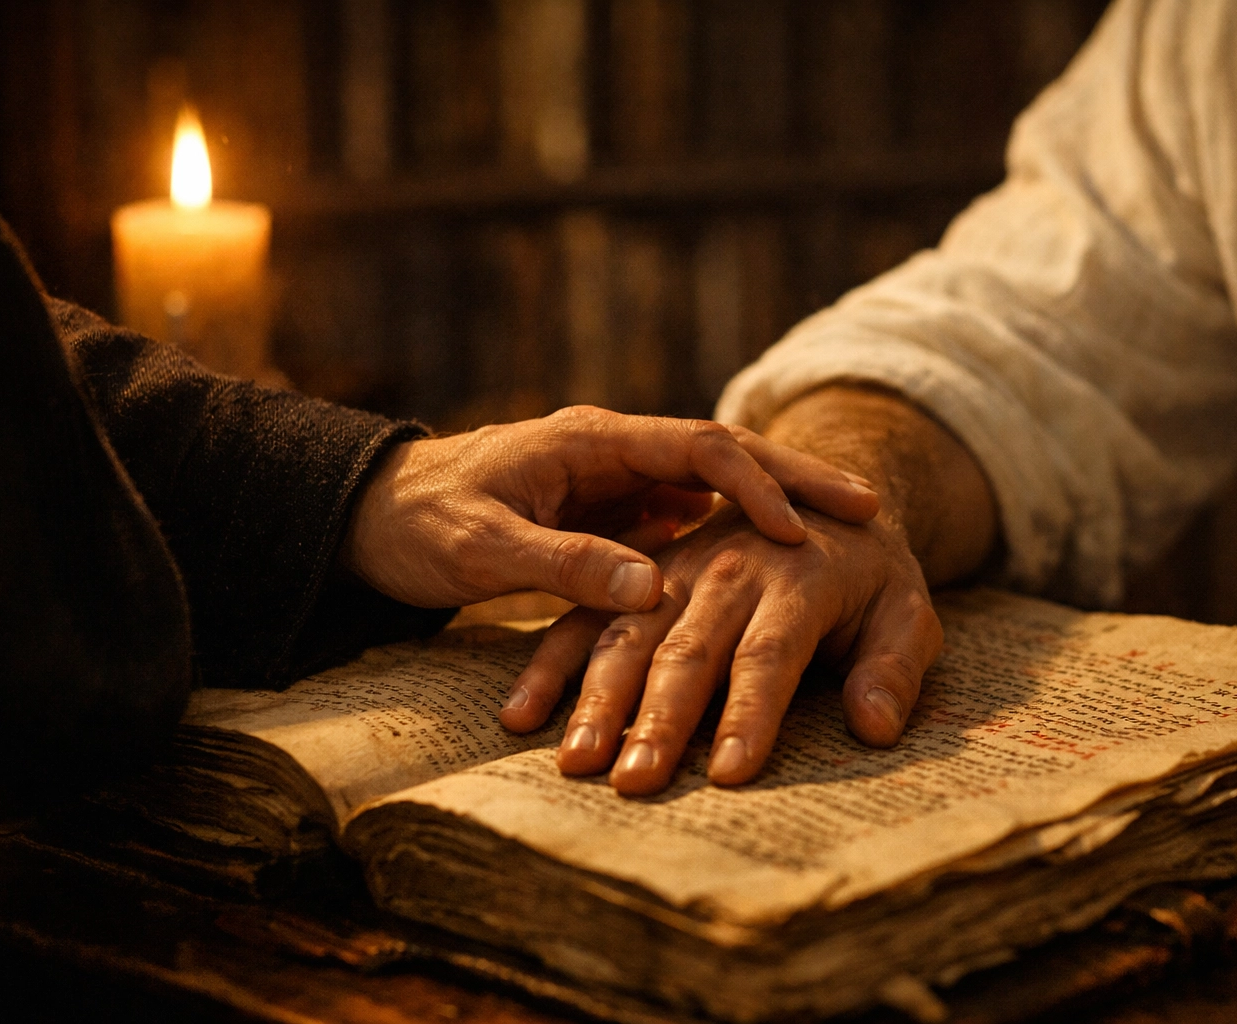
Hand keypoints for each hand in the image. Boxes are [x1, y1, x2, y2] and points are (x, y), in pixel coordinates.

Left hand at [341, 406, 878, 610]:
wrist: (369, 516)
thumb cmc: (418, 527)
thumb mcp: (481, 549)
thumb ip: (565, 564)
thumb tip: (656, 589)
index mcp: (589, 440)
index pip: (695, 445)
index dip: (755, 483)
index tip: (806, 527)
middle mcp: (612, 450)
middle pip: (724, 453)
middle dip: (794, 479)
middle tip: (867, 509)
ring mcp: (615, 480)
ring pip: (713, 484)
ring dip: (772, 506)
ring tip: (842, 535)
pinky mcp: (609, 512)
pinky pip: (688, 517)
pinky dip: (734, 534)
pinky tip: (774, 564)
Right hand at [499, 503, 944, 793]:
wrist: (819, 494)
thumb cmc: (872, 571)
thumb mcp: (909, 608)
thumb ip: (896, 665)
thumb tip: (875, 725)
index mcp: (799, 574)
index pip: (770, 655)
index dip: (749, 715)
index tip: (729, 776)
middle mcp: (728, 568)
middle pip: (688, 650)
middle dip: (659, 720)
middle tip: (635, 786)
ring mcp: (674, 570)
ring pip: (626, 635)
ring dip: (597, 701)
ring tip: (576, 764)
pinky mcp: (636, 577)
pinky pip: (583, 619)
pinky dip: (549, 667)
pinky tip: (519, 719)